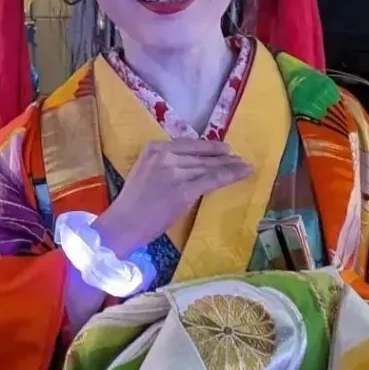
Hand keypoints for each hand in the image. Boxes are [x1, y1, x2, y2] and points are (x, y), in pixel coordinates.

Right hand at [93, 137, 250, 255]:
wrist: (123, 224)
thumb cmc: (132, 205)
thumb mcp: (144, 173)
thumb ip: (163, 165)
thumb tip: (188, 166)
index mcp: (153, 148)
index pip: (188, 145)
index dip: (207, 147)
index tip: (222, 148)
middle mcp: (165, 155)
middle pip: (200, 155)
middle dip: (222, 156)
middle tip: (238, 157)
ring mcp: (175, 171)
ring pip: (209, 167)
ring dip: (230, 166)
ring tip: (244, 165)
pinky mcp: (184, 189)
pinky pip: (212, 180)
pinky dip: (230, 176)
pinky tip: (243, 173)